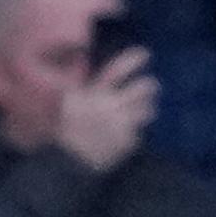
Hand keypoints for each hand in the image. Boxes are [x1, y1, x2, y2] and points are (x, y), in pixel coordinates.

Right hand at [52, 50, 158, 172]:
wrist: (67, 162)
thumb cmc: (64, 130)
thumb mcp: (67, 102)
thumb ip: (79, 86)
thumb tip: (81, 64)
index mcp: (97, 92)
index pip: (119, 70)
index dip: (134, 59)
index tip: (145, 54)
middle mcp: (113, 105)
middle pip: (144, 89)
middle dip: (150, 86)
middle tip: (151, 88)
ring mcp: (122, 124)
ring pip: (148, 111)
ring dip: (147, 109)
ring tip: (144, 111)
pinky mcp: (126, 143)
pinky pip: (137, 135)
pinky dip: (132, 135)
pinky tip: (124, 137)